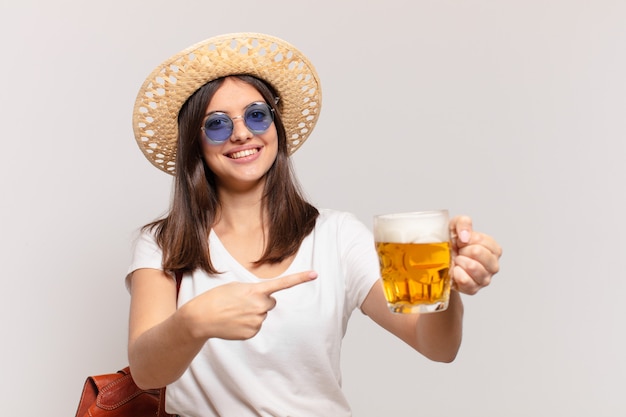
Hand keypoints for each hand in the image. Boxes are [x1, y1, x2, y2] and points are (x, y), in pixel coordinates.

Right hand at [182, 270, 317, 339]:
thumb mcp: (237, 287)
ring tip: (234, 312)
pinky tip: (234, 322)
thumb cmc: (218, 298)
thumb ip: (254, 292)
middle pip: (270, 303)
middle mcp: (260, 306)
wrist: (202, 317)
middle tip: (241, 303)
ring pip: (262, 315)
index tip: (315, 274)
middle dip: (260, 302)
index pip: (283, 283)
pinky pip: (255, 326)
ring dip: (252, 313)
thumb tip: (265, 304)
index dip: (300, 278)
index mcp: (256, 290)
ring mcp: (257, 321)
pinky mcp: (252, 333)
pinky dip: (247, 324)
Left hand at [449, 216, 501, 294]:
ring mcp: (485, 279)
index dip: (466, 240)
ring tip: (457, 261)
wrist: (439, 262)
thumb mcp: (455, 226)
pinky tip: (455, 271)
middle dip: (463, 250)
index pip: (481, 240)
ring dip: (459, 262)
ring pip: (473, 267)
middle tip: (459, 252)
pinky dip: (457, 275)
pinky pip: (466, 281)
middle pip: (477, 252)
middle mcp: (493, 265)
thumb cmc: (451, 243)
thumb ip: (463, 222)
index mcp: (493, 249)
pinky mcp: (473, 289)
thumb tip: (465, 236)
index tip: (461, 242)